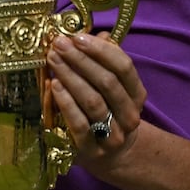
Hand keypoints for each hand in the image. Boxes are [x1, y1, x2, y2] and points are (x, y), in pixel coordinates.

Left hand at [47, 31, 145, 162]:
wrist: (109, 154)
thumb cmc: (106, 110)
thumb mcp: (112, 86)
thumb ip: (105, 62)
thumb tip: (98, 34)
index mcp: (137, 95)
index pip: (124, 67)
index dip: (101, 50)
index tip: (77, 36)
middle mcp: (129, 116)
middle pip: (107, 82)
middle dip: (80, 60)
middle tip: (59, 44)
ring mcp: (112, 135)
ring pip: (93, 102)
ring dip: (70, 77)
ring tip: (53, 60)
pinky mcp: (91, 150)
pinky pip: (78, 124)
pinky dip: (64, 103)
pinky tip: (52, 85)